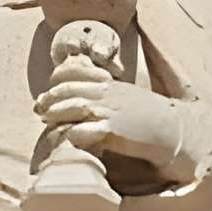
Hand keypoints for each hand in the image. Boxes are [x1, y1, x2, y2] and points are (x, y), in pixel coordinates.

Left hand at [34, 81, 203, 179]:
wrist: (172, 130)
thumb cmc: (151, 119)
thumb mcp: (129, 100)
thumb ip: (110, 98)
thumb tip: (93, 105)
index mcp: (111, 85)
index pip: (77, 73)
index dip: (59, 80)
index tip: (49, 89)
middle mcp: (108, 94)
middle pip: (70, 89)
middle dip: (51, 98)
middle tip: (39, 107)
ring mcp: (110, 111)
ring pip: (74, 106)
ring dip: (56, 113)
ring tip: (45, 120)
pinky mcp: (113, 131)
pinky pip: (85, 130)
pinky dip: (72, 133)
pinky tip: (65, 136)